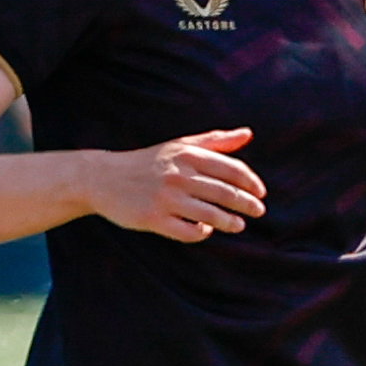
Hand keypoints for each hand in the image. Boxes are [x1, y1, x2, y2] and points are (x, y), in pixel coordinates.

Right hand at [92, 127, 265, 240]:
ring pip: (211, 214)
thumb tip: (248, 134)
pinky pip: (188, 231)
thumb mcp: (180, 145)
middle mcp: (179, 175)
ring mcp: (166, 199)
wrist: (103, 177)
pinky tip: (206, 230)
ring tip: (239, 225)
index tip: (261, 193)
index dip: (252, 182)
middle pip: (226, 193)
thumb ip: (215, 141)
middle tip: (259, 211)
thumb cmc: (149, 161)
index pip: (231, 169)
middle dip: (247, 204)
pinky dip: (202, 232)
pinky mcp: (154, 219)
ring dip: (230, 222)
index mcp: (188, 155)